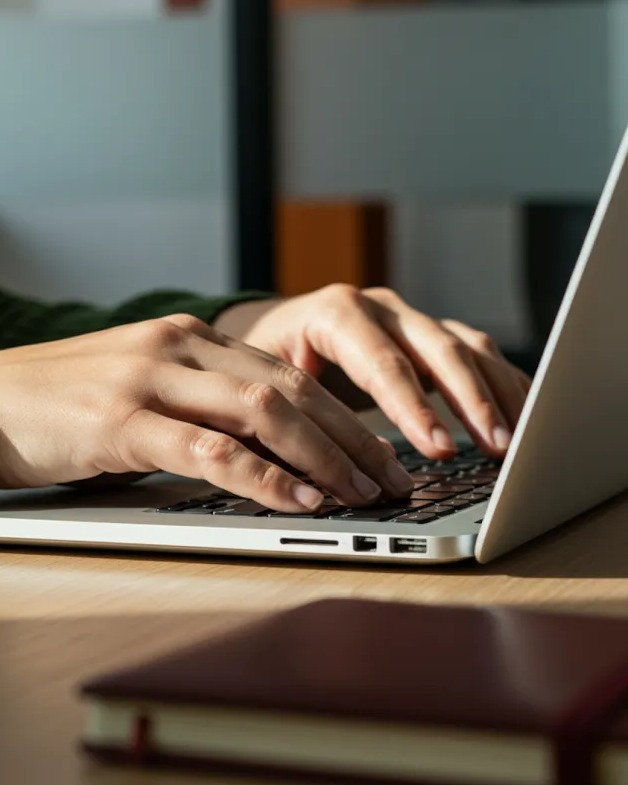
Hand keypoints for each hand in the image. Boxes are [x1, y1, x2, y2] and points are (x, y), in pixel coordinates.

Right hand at [0, 315, 417, 511]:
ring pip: (260, 411)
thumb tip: (264, 449)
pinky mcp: (119, 422)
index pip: (284, 372)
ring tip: (361, 494)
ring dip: (322, 456)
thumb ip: (198, 403)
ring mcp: (147, 379)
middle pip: (287, 387)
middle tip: (391, 478)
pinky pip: (207, 449)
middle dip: (350, 436)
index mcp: (186, 337)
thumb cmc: (60, 403)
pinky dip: (261, 476)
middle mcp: (176, 347)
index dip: (342, 414)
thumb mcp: (140, 388)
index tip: (379, 452)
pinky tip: (297, 500)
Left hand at [216, 286, 530, 459]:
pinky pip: (477, 352)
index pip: (382, 362)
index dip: (413, 407)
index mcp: (335, 313)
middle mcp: (379, 307)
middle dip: (470, 403)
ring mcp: (409, 318)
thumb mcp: (264, 385)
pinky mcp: (428, 334)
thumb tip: (334, 477)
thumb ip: (295, 422)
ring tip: (518, 441)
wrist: (271, 329)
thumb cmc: (264, 363)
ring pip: (467, 347)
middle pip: (437, 349)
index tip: (438, 449)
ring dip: (496, 394)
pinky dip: (501, 383)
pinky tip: (522, 414)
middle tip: (497, 448)